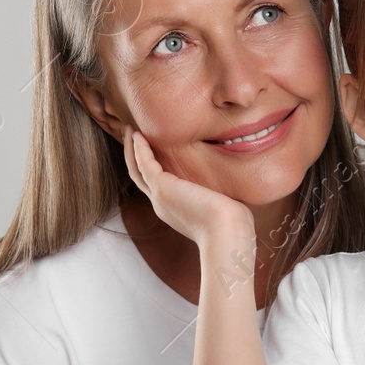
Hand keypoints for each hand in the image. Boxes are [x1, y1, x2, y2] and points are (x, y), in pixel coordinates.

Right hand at [121, 128, 252, 250]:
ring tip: (129, 131)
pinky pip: (144, 164)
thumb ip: (221, 197)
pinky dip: (139, 149)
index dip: (151, 168)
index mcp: (175, 210)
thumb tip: (235, 191)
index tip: (152, 151)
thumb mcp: (223, 208)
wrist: (227, 233)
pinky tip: (137, 134)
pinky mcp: (162, 188)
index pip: (157, 187)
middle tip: (131, 136)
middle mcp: (163, 205)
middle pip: (140, 178)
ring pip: (137, 170)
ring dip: (131, 149)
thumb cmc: (233, 225)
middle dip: (134, 157)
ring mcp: (160, 197)